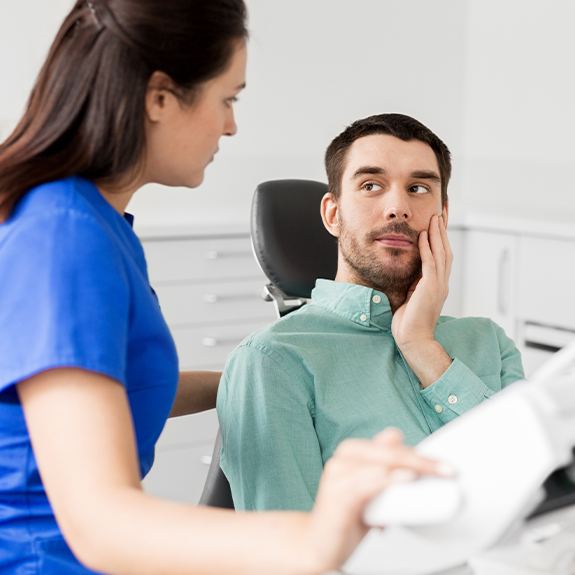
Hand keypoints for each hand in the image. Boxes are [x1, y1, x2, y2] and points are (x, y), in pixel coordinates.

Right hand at [302, 428, 448, 572]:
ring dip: (411, 466)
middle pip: (389, 451)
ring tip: (433, 474)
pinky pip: (369, 481)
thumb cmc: (345, 517)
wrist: (317, 544)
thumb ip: (385, 472)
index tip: (443, 465)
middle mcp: (343, 457)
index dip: (419, 453)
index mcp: (352, 452)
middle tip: (446, 470)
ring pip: (382, 462)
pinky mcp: (337, 493)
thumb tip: (404, 451)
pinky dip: (389, 479)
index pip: (391, 443)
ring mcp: (338, 473)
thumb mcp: (372, 491)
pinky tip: (406, 478)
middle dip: (421, 460)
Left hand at [391, 214, 451, 347]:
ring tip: (434, 217)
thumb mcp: (412, 298)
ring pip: (441, 253)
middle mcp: (442, 283)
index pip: (442, 257)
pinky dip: (427, 248)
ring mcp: (438, 285)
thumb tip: (409, 273)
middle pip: (446, 250)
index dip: (441, 239)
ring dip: (437, 234)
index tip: (438, 224)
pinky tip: (423, 235)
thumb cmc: (409, 323)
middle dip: (443, 231)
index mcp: (438, 285)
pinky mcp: (430, 288)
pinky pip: (430, 263)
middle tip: (441, 213)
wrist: (413, 339)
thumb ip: (414, 284)